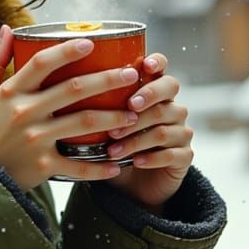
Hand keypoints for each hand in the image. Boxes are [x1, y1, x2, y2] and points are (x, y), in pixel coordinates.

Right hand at [0, 25, 140, 189]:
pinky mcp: (42, 166)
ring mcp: (35, 140)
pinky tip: (117, 164)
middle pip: (73, 90)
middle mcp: (25, 113)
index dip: (67, 51)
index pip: (42, 63)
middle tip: (131, 74)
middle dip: (107, 80)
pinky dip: (99, 167)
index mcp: (11, 92)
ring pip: (83, 124)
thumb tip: (8, 29)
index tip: (90, 43)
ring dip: (113, 118)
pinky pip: (77, 166)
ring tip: (133, 115)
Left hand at [103, 53, 193, 210]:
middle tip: (130, 105)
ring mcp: (180, 131)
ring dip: (137, 137)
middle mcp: (170, 107)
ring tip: (114, 148)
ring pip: (164, 127)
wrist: (131, 186)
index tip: (144, 65)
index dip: (157, 62)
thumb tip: (64, 88)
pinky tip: (135, 161)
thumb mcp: (100, 125)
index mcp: (151, 92)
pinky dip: (151, 157)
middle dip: (149, 96)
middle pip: (170, 90)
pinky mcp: (184, 157)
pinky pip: (173, 154)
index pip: (161, 67)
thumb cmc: (114, 147)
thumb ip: (92, 106)